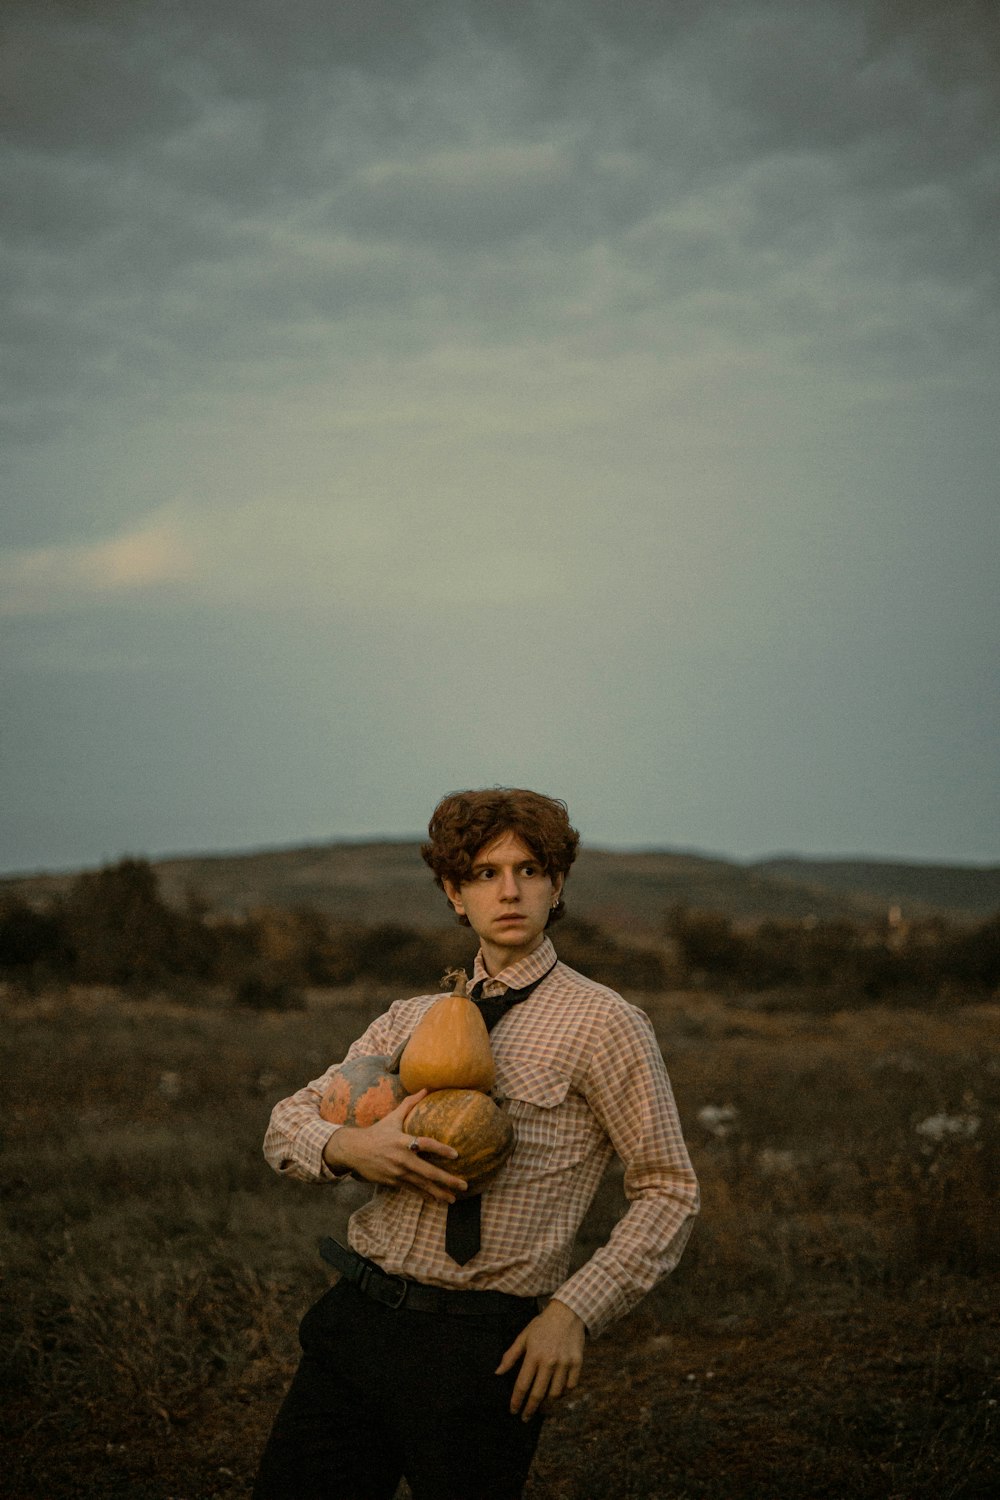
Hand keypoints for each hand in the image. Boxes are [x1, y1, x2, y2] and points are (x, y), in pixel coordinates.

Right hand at [322, 1091, 466, 1203]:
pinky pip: (412, 1190)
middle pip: (427, 1171)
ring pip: (421, 1185)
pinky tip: (436, 1199)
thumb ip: (410, 1104)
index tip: (456, 1154)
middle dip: (447, 1179)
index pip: (425, 1144)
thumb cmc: (377, 1132)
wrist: (353, 1150)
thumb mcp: (392, 1117)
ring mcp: (397, 1172)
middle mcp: (401, 1158)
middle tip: (464, 1185)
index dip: (440, 1149)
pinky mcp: (392, 1182)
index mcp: (402, 1141)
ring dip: (438, 1192)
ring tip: (453, 1199)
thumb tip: (425, 1089)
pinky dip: (424, 1195)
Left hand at [496, 1298, 585, 1421]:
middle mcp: (549, 1362)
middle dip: (530, 1409)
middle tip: (525, 1418)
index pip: (522, 1385)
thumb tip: (498, 1372)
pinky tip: (557, 1395)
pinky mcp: (577, 1363)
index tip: (513, 1411)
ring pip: (555, 1394)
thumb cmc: (542, 1325)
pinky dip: (563, 1394)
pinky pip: (570, 1386)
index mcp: (533, 1355)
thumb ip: (511, 1355)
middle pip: (538, 1394)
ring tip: (540, 1409)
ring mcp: (564, 1363)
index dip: (516, 1401)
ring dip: (546, 1405)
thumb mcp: (524, 1336)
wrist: (568, 1313)